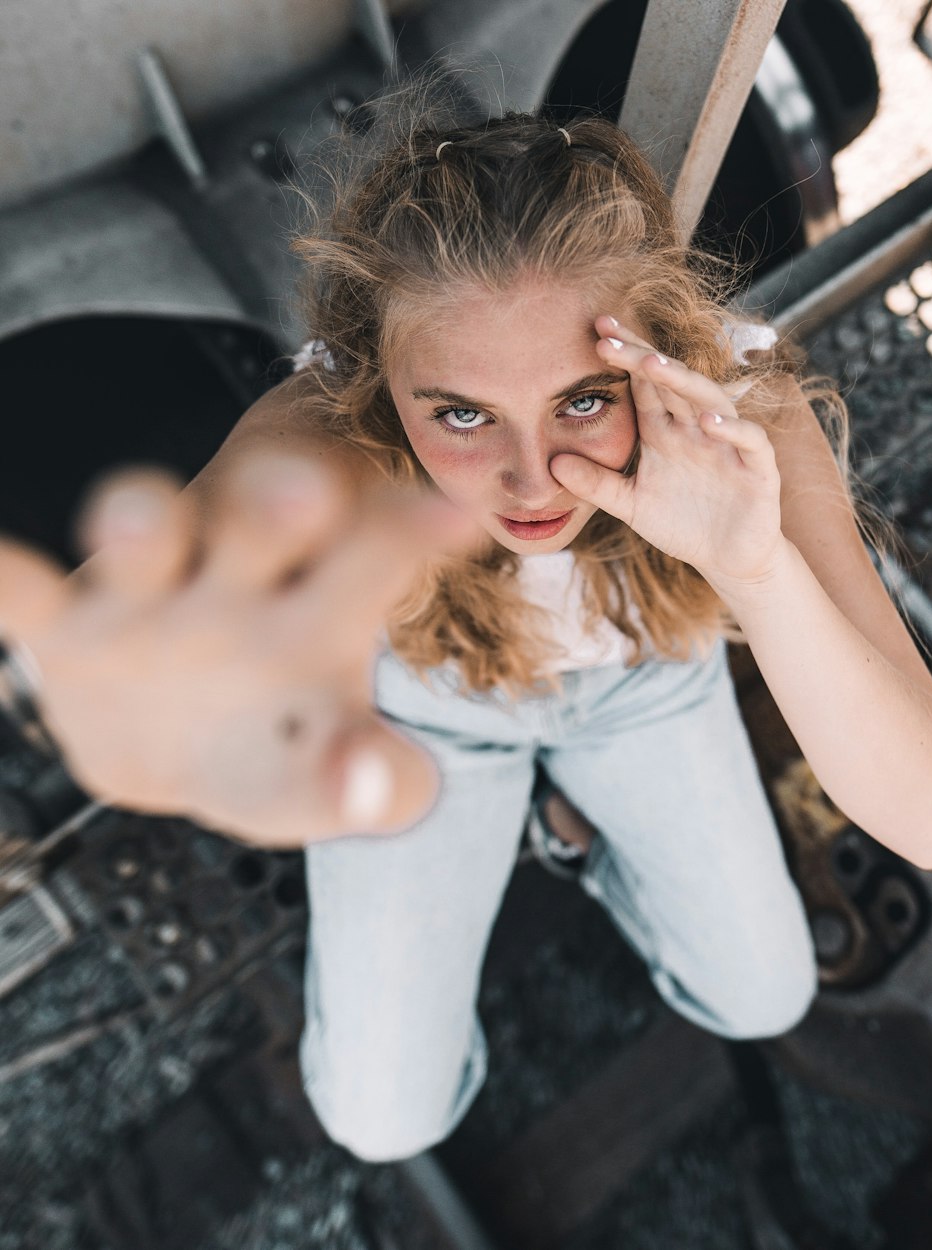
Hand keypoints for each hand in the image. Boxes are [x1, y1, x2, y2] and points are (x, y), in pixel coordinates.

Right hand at [0, 439, 477, 847]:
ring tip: (132, 520)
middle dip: (279, 503)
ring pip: (149, 533)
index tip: (455, 515)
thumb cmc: (277, 747)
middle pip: (265, 521)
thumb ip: (372, 781)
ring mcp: (154, 591)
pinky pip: (26, 593)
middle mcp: (247, 573)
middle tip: (302, 490)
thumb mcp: (330, 769)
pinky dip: (4, 577)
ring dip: (140, 521)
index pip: (376, 553)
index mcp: (328, 599)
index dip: (410, 534)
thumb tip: (378, 786)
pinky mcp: (70, 624)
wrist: (180, 745)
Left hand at [550, 316, 782, 585]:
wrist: (727, 559)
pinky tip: (708, 422)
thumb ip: (596, 484)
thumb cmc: (680, 524)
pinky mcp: (758, 469)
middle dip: (642, 357)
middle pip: (671, 382)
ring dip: (682, 381)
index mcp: (664, 431)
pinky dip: (733, 429)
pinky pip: (750, 441)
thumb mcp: (630, 505)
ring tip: (652, 364)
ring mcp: (728, 445)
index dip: (624, 358)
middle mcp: (695, 428)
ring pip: (709, 400)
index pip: (643, 385)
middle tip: (609, 335)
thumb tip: (552, 464)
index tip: (595, 333)